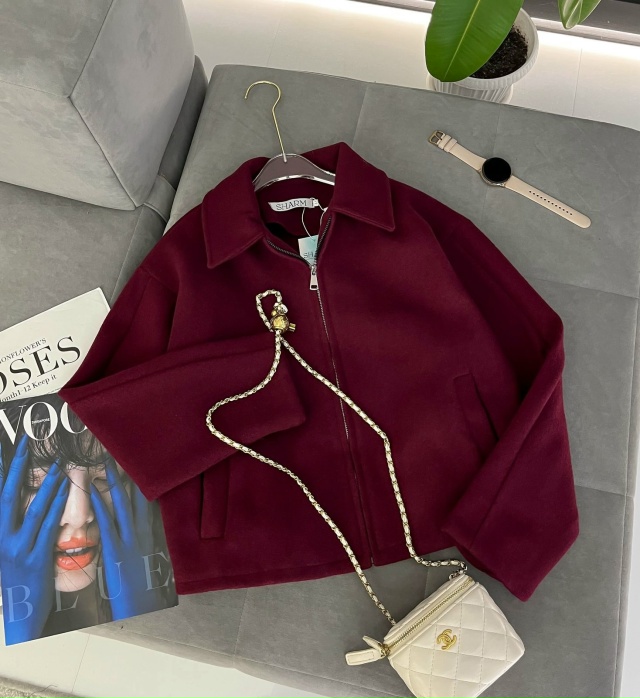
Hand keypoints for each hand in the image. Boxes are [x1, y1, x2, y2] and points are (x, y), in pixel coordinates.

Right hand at [0, 435, 69, 643]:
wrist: (22, 613)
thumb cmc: (20, 577)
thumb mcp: (8, 549)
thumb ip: (13, 523)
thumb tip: (20, 497)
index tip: (2, 447)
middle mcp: (1, 539)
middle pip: (8, 496)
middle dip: (17, 468)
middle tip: (27, 443)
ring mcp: (18, 550)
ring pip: (33, 510)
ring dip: (46, 484)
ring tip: (56, 462)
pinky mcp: (36, 559)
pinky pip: (48, 527)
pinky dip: (57, 505)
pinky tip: (66, 489)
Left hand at [91, 457, 162, 619]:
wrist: (144, 606)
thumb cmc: (144, 586)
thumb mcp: (149, 559)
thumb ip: (144, 540)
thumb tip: (138, 526)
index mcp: (152, 534)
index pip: (150, 502)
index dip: (144, 483)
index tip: (140, 466)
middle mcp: (144, 533)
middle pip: (138, 497)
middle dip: (130, 476)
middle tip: (122, 455)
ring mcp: (131, 541)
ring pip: (123, 505)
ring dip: (114, 483)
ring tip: (107, 463)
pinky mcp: (116, 551)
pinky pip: (108, 523)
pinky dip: (100, 506)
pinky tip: (93, 492)